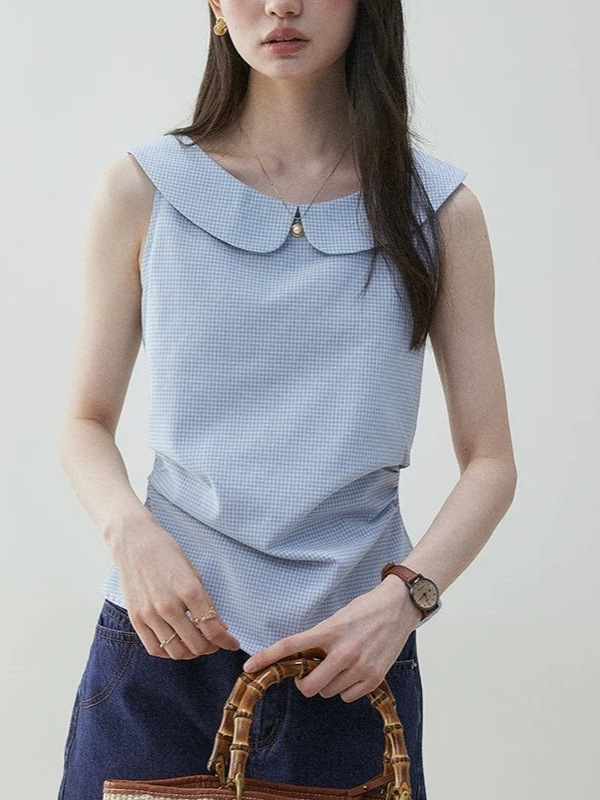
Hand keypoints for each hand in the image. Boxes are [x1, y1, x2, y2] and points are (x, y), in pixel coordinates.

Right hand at [110, 510, 240, 659]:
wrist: (134, 542)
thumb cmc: (167, 554)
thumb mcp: (193, 574)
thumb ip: (206, 603)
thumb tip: (220, 628)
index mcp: (188, 590)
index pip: (212, 628)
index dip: (226, 641)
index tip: (233, 644)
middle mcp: (168, 605)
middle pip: (196, 644)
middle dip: (211, 648)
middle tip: (216, 643)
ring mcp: (150, 614)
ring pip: (176, 651)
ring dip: (192, 653)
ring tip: (198, 645)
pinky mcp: (135, 619)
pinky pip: (155, 648)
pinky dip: (169, 652)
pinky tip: (177, 645)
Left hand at [241, 577, 422, 701]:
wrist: (398, 607)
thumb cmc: (365, 609)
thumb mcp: (336, 618)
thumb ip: (319, 638)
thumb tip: (300, 658)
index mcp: (329, 631)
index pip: (290, 647)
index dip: (266, 658)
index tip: (249, 668)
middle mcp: (343, 652)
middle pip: (309, 686)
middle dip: (305, 683)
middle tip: (309, 674)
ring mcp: (359, 668)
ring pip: (328, 693)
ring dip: (329, 683)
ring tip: (341, 664)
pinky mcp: (374, 679)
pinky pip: (347, 697)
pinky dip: (346, 689)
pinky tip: (354, 671)